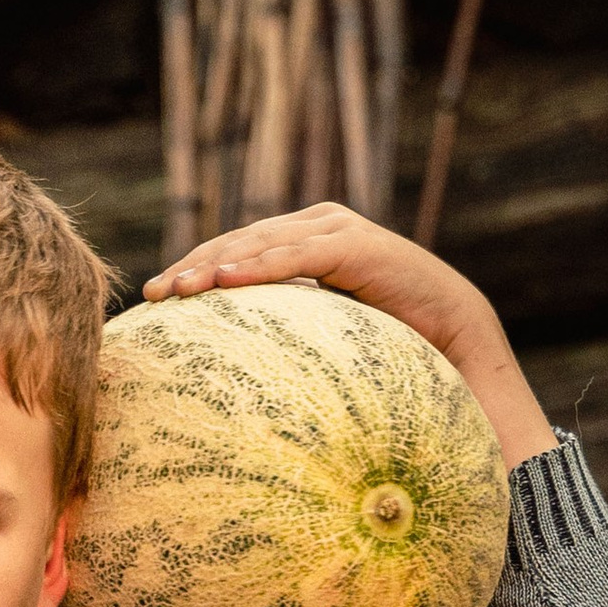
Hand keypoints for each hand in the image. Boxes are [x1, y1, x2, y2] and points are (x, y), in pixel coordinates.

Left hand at [142, 200, 554, 471]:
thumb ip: (286, 334)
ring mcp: (336, 230)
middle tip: (152, 296)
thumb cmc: (390, 348)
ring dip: (214, 264)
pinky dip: (259, 265)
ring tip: (177, 290)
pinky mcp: (356, 245)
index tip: (154, 301)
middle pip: (238, 242)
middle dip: (192, 267)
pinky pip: (297, 255)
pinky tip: (223, 280)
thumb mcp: (322, 339)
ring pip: (260, 243)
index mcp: (304, 244)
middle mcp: (316, 227)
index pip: (237, 252)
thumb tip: (238, 379)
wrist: (455, 337)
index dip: (194, 271)